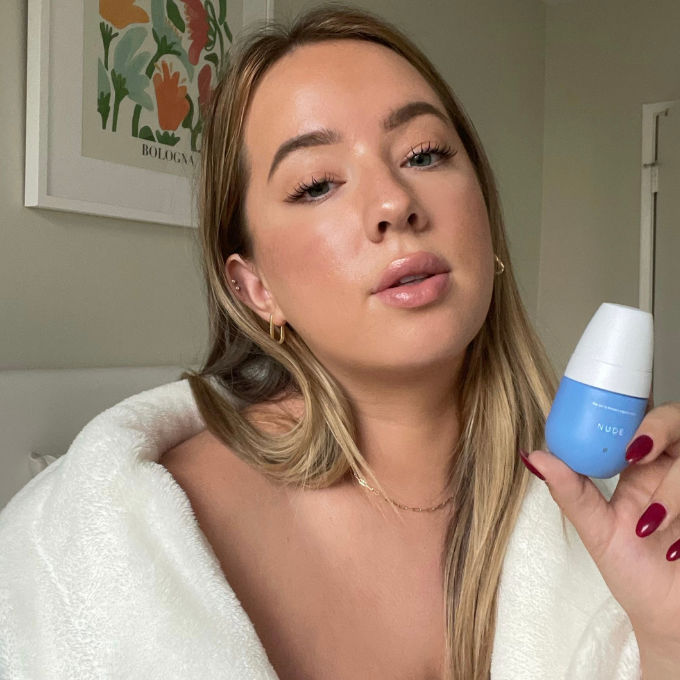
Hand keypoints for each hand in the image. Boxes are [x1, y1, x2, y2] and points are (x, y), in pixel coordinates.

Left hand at [521, 399, 679, 658]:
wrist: (667, 616)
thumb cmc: (634, 571)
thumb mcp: (596, 529)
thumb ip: (570, 491)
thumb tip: (533, 457)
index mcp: (642, 466)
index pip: (644, 419)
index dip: (639, 414)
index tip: (623, 435)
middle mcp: (673, 469)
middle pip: (678, 422)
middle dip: (660, 429)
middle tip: (638, 453)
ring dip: (672, 491)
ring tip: (651, 525)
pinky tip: (674, 548)